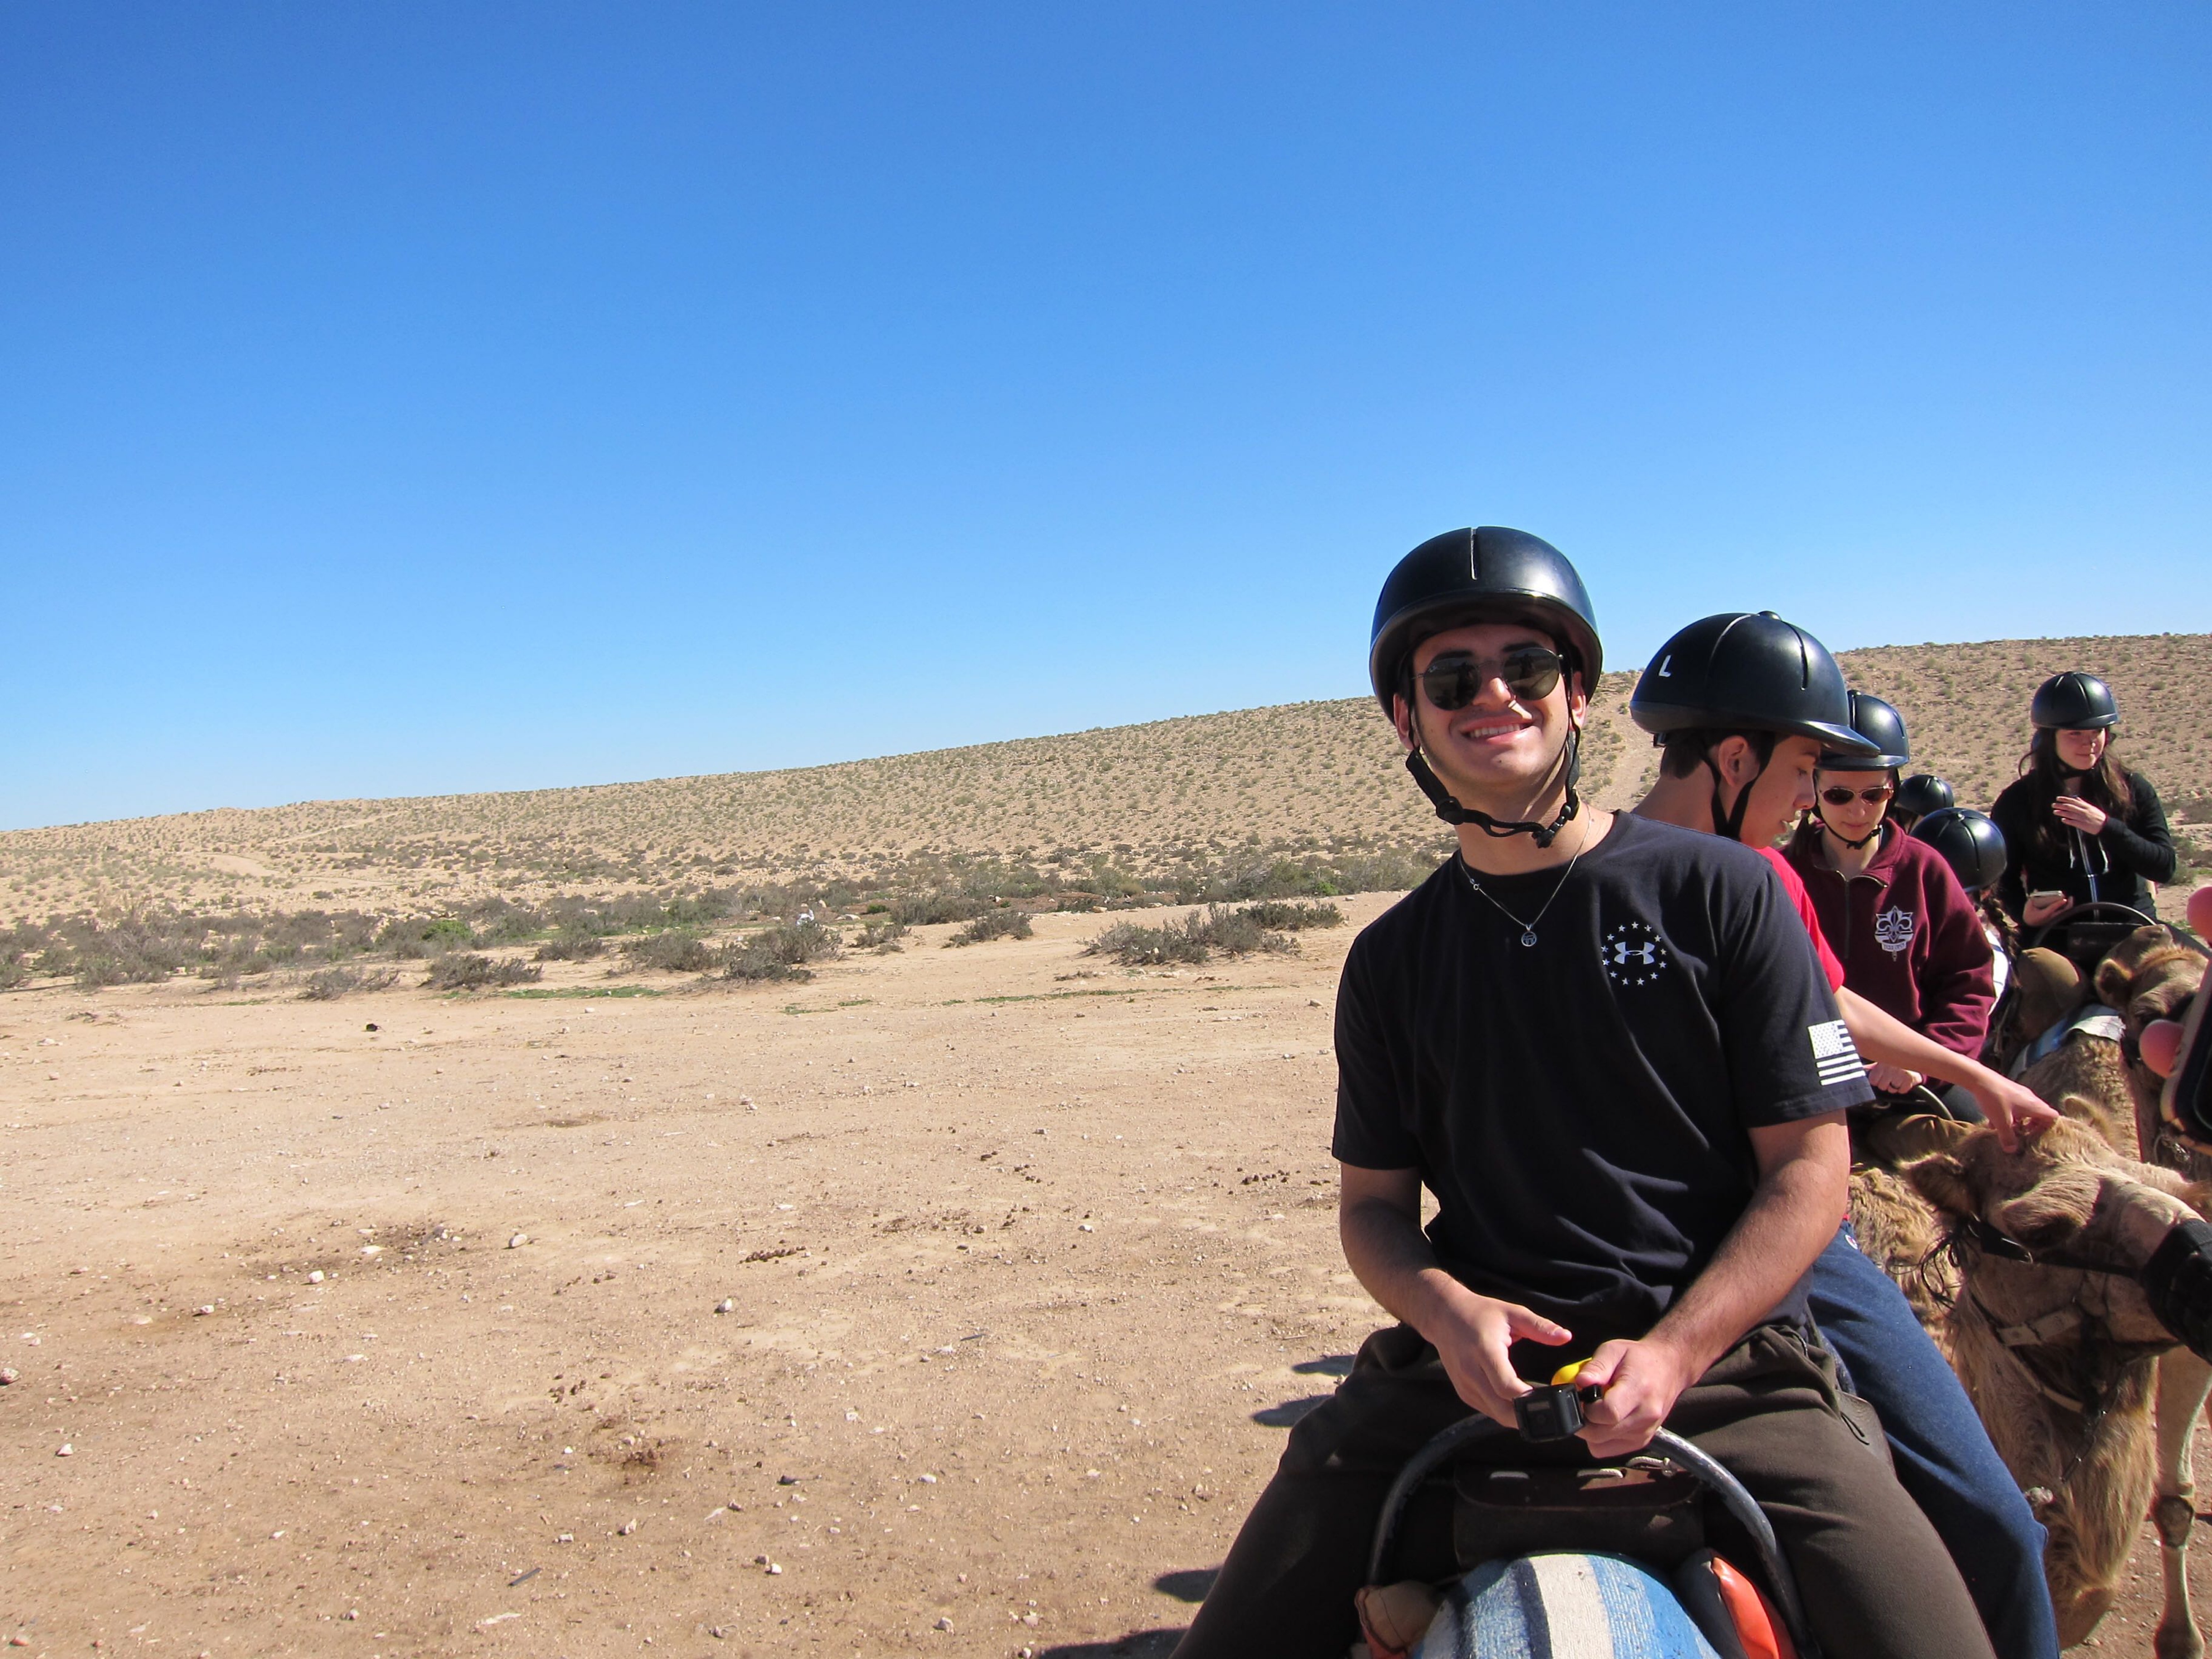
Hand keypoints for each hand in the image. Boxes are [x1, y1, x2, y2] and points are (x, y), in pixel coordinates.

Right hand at [1423, 1287, 1569, 1425]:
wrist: (1443, 1316)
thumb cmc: (1479, 1313)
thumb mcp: (1512, 1312)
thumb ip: (1540, 1326)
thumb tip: (1566, 1337)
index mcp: (1485, 1351)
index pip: (1506, 1386)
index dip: (1528, 1399)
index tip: (1550, 1399)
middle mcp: (1471, 1372)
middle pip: (1502, 1409)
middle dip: (1528, 1416)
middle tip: (1552, 1412)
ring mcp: (1465, 1385)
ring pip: (1495, 1414)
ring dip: (1517, 1417)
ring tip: (1539, 1408)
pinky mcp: (1463, 1392)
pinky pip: (1487, 1410)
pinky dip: (1504, 1411)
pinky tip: (1518, 1403)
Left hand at [1571, 1336, 1697, 1457]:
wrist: (1670, 1368)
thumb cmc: (1639, 1358)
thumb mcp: (1614, 1350)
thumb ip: (1596, 1367)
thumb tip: (1579, 1382)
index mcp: (1639, 1392)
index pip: (1607, 1413)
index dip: (1587, 1407)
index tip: (1582, 1396)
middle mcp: (1645, 1418)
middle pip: (1600, 1433)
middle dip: (1583, 1420)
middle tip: (1583, 1402)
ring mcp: (1644, 1433)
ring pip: (1601, 1445)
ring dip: (1591, 1430)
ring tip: (1596, 1409)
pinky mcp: (1641, 1442)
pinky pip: (1609, 1449)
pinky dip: (1600, 1438)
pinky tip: (1605, 1419)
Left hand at [1866, 1061, 1924, 1095]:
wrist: (1914, 1059)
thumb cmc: (1895, 1063)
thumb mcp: (1882, 1062)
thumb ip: (1871, 1067)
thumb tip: (1859, 1069)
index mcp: (1882, 1064)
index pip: (1873, 1080)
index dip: (1876, 1081)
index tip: (1880, 1077)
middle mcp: (1891, 1068)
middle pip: (1882, 1087)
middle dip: (1885, 1084)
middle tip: (1890, 1078)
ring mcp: (1901, 1074)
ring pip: (1892, 1090)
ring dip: (1894, 1087)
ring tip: (1897, 1079)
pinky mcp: (1910, 1079)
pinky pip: (1902, 1091)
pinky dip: (1903, 1088)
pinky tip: (1903, 1081)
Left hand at [1962, 1066, 2060, 1151]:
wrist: (1979, 1078)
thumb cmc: (1994, 1099)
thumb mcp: (2001, 1121)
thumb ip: (2007, 1137)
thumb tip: (2012, 1151)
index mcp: (2034, 1106)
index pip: (2053, 1116)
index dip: (2048, 1128)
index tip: (2036, 1136)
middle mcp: (2030, 1099)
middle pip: (2039, 1115)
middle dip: (2031, 1127)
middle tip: (2022, 1135)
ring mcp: (2020, 1094)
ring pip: (2025, 1111)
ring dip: (2017, 1122)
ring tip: (2007, 1130)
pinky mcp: (2009, 1092)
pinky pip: (2014, 1106)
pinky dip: (2007, 1115)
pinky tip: (1993, 1123)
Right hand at [2023, 892, 2068, 926]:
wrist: (2029, 923)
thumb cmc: (2029, 914)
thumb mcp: (2028, 906)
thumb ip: (2032, 898)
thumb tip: (2036, 890)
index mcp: (2043, 914)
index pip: (2052, 908)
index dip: (2059, 903)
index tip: (2064, 899)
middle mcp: (2050, 918)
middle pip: (2062, 912)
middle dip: (2068, 905)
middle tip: (2070, 897)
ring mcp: (2053, 919)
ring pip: (2063, 913)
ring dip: (2068, 906)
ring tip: (2069, 899)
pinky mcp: (2054, 919)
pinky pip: (2062, 913)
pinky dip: (2065, 908)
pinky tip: (2066, 903)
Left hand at [2052, 794, 2108, 835]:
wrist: (2105, 825)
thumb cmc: (2098, 816)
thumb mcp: (2091, 807)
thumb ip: (2083, 803)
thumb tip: (2076, 798)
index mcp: (2086, 806)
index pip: (2073, 801)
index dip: (2064, 799)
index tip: (2057, 798)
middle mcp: (2083, 811)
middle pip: (2070, 807)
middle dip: (2060, 805)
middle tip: (2053, 805)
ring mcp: (2083, 818)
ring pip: (2070, 814)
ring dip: (2061, 813)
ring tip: (2055, 812)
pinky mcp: (2083, 825)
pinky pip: (2074, 822)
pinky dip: (2068, 821)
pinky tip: (2062, 820)